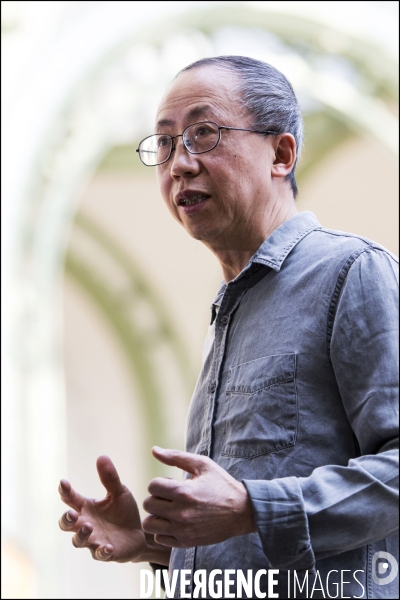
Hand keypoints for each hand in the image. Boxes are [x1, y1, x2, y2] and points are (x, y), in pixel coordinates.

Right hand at [59, 455, 168, 563]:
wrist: (141, 533)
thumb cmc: (124, 512)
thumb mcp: (119, 492)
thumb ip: (110, 478)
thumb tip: (101, 456)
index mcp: (87, 507)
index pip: (70, 499)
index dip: (65, 491)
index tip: (63, 483)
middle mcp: (86, 524)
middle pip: (66, 524)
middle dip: (66, 519)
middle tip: (72, 513)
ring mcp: (94, 540)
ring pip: (78, 541)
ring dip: (81, 534)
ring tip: (89, 526)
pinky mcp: (106, 553)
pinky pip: (99, 555)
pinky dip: (101, 551)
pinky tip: (106, 547)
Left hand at [142, 447, 256, 547]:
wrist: (241, 512)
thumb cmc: (221, 484)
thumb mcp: (202, 465)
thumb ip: (176, 456)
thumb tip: (154, 450)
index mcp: (184, 492)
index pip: (152, 486)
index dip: (160, 482)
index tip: (172, 484)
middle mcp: (181, 513)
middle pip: (148, 504)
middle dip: (157, 497)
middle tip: (171, 497)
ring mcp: (182, 530)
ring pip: (149, 524)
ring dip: (156, 515)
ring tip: (169, 510)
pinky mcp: (185, 542)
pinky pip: (159, 538)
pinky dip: (163, 530)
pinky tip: (175, 522)